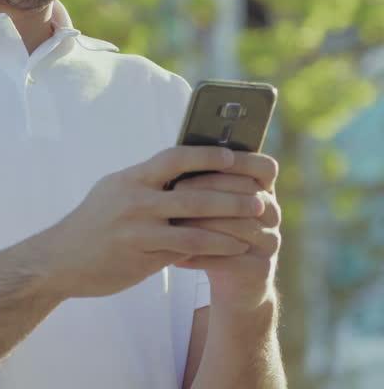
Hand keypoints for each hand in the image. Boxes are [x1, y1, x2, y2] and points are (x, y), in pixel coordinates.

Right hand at [32, 145, 265, 300]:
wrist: (58, 260)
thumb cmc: (93, 224)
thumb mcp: (113, 192)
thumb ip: (146, 182)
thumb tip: (186, 167)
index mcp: (129, 178)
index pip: (173, 158)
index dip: (205, 155)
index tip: (233, 157)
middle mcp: (133, 200)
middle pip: (193, 192)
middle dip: (232, 194)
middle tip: (260, 197)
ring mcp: (137, 229)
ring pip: (196, 225)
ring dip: (231, 225)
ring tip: (256, 224)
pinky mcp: (141, 256)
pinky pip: (188, 250)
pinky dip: (215, 248)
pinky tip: (234, 248)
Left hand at [169, 154, 281, 312]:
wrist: (233, 285)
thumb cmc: (211, 234)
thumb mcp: (210, 207)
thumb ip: (202, 185)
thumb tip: (171, 161)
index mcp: (262, 192)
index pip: (264, 169)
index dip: (238, 161)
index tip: (200, 159)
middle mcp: (272, 214)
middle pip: (246, 194)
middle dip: (207, 190)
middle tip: (174, 191)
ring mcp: (270, 242)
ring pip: (238, 226)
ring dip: (202, 224)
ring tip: (172, 223)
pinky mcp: (262, 269)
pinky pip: (230, 259)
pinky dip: (201, 257)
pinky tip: (176, 258)